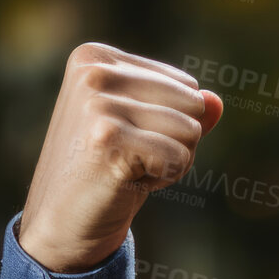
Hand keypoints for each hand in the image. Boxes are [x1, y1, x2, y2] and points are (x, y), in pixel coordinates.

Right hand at [19, 43, 223, 273]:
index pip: (185, 85)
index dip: (170, 122)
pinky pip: (180, 157)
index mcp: (96, 57)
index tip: (127, 138)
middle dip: (175, 140)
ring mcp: (98, 103)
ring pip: (191, 130)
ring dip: (170, 161)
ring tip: (126, 168)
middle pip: (194, 104)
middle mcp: (93, 71)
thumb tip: (216, 100)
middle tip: (129, 157)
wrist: (62, 222)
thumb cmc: (105, 170)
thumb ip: (181, 109)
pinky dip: (164, 178)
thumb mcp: (144, 129)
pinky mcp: (107, 138)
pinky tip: (125, 181)